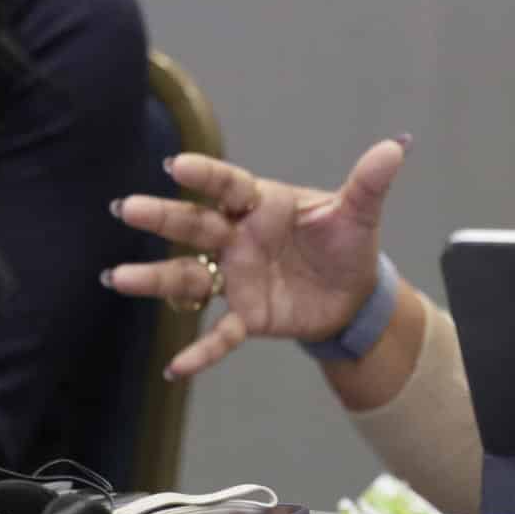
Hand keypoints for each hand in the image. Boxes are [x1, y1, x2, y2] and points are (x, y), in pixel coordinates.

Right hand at [106, 138, 409, 377]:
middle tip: (128, 208)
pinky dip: (200, 350)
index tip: (178, 165)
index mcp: (263, 204)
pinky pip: (219, 333)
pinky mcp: (249, 315)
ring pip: (190, 275)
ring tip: (118, 278)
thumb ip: (369, 183)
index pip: (229, 186)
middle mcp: (240, 237)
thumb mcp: (359, 213)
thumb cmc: (346, 243)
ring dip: (156, 277)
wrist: (355, 294)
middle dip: (163, 216)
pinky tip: (176, 367)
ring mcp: (238, 277)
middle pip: (196, 224)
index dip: (206, 176)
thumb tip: (396, 146)